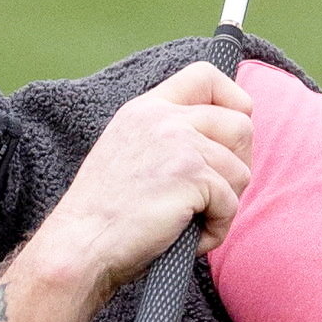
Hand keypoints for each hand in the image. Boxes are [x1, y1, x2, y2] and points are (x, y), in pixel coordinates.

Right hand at [40, 65, 252, 297]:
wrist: (80, 245)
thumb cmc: (104, 216)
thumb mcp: (128, 153)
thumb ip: (164, 138)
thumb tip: (217, 145)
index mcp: (147, 109)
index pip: (206, 76)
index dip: (233, 102)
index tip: (229, 138)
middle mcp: (163, 118)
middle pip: (240, 123)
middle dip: (239, 164)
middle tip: (216, 195)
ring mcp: (179, 143)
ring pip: (240, 169)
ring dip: (226, 204)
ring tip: (194, 222)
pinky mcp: (191, 175)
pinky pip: (231, 203)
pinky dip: (217, 229)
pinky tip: (189, 239)